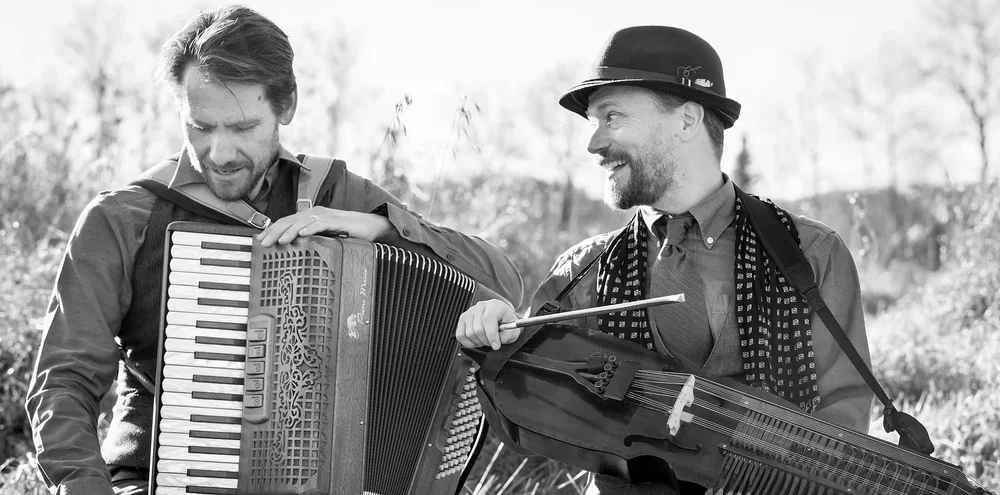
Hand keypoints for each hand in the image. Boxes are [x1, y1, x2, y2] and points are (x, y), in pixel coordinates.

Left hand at [256, 206, 392, 246]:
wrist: (370, 226)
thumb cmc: (348, 232)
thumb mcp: (325, 236)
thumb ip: (311, 239)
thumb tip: (294, 249)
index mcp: (310, 217)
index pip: (286, 222)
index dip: (272, 230)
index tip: (260, 240)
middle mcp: (314, 213)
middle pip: (289, 221)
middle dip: (274, 232)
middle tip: (263, 243)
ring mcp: (325, 216)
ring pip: (302, 222)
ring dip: (289, 231)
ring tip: (279, 241)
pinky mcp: (336, 220)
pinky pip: (320, 224)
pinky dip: (310, 228)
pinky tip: (302, 234)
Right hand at [455, 299, 520, 349]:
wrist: (501, 318)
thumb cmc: (506, 323)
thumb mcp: (513, 329)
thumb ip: (507, 336)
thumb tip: (496, 342)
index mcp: (494, 306)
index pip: (488, 320)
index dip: (491, 336)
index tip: (496, 346)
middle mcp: (480, 306)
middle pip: (478, 329)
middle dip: (486, 341)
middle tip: (492, 343)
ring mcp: (470, 312)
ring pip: (469, 333)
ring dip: (478, 342)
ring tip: (485, 340)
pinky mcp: (463, 319)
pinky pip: (460, 335)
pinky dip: (468, 343)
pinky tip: (477, 341)